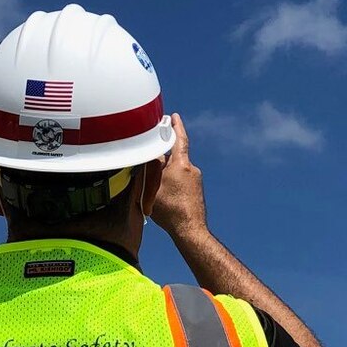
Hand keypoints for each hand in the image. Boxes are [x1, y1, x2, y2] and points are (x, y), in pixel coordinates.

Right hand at [149, 112, 207, 239]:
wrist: (190, 230)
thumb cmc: (171, 210)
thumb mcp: (154, 186)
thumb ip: (152, 168)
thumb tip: (152, 156)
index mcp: (181, 164)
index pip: (179, 139)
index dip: (176, 126)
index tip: (173, 117)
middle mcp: (191, 169)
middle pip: (174, 157)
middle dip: (162, 159)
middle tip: (150, 164)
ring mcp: (195, 180)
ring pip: (176, 170)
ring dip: (166, 174)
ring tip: (155, 188)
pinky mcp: (196, 190)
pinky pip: (181, 180)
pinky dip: (171, 183)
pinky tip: (164, 196)